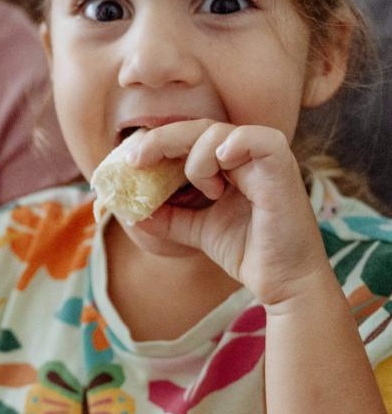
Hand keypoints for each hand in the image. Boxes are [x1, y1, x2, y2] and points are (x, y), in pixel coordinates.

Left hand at [128, 120, 330, 306]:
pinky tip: (222, 161)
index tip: (130, 161)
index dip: (158, 143)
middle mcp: (248, 157)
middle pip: (199, 129)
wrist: (283, 284)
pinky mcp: (283, 172)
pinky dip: (236, 144)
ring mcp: (266, 161)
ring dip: (198, 156)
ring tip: (206, 189)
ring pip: (221, 132)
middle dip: (162, 140)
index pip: (189, 138)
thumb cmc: (250, 252)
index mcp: (230, 164)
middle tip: (135, 160)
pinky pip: (261, 141)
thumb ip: (169, 217)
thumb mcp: (198, 231)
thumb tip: (130, 211)